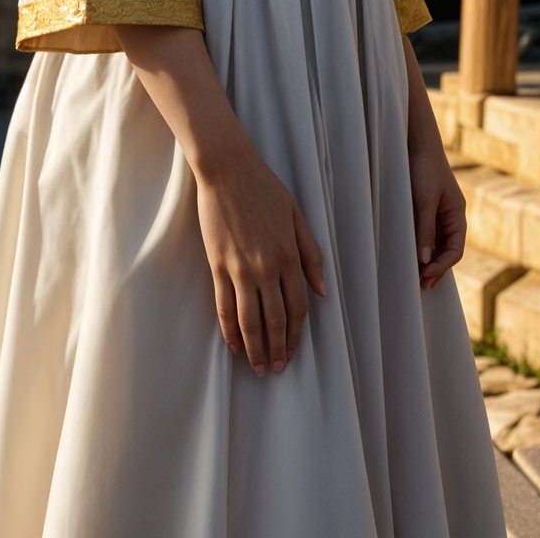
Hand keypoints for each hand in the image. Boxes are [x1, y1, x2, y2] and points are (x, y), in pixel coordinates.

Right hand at [195, 142, 326, 375]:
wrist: (227, 169)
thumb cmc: (264, 188)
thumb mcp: (297, 216)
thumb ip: (311, 254)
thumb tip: (322, 290)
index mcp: (288, 256)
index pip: (297, 307)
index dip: (296, 334)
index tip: (293, 352)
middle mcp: (266, 267)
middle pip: (274, 320)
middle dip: (277, 349)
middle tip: (275, 370)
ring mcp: (240, 268)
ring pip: (249, 319)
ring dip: (255, 347)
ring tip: (257, 366)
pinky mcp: (218, 264)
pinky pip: (223, 305)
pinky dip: (228, 329)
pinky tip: (232, 343)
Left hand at [408, 142, 465, 290]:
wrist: (417, 141)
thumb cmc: (424, 168)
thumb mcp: (424, 200)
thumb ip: (425, 229)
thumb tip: (426, 260)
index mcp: (458, 215)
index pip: (455, 250)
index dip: (442, 266)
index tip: (425, 276)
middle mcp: (451, 216)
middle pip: (448, 250)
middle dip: (436, 269)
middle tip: (421, 286)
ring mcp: (440, 213)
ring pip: (438, 244)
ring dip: (430, 261)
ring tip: (417, 277)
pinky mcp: (427, 208)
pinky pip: (428, 234)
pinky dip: (423, 247)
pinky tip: (413, 256)